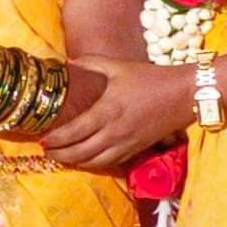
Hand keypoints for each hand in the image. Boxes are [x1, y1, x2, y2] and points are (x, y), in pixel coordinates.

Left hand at [42, 58, 193, 169]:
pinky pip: (110, 163)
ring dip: (75, 163)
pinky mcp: (136, 149)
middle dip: (60, 155)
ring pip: (94, 162)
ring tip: (61, 158)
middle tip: (46, 152)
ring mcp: (126, 143)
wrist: (184, 94)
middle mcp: (115, 132)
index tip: (42, 139)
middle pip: (80, 153)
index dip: (56, 139)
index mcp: (107, 111)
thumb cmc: (151, 78)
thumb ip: (91, 64)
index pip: (74, 131)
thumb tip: (67, 63)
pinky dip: (94, 164)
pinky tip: (86, 160)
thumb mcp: (119, 66)